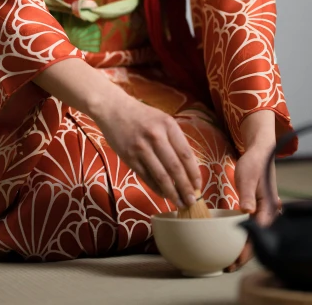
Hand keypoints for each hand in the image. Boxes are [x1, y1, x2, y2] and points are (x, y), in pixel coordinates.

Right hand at [93, 92, 201, 208]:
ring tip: (179, 202)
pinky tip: (163, 194)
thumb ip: (174, 139)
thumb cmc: (141, 115)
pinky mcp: (129, 157)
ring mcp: (141, 148)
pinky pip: (146, 177)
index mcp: (168, 125)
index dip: (194, 173)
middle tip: (191, 201)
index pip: (186, 154)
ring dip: (172, 192)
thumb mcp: (162, 120)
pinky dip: (156, 188)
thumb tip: (188, 167)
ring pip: (161, 176)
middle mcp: (156, 136)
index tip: (198, 186)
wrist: (113, 109)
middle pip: (175, 168)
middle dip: (185, 187)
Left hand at [225, 144, 281, 271]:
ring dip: (245, 248)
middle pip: (259, 239)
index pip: (258, 234)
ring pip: (256, 236)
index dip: (247, 249)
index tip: (236, 261)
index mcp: (267, 206)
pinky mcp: (259, 209)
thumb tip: (248, 211)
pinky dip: (246, 238)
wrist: (260, 152)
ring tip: (231, 260)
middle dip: (245, 254)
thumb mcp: (247, 177)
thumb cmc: (254, 163)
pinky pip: (254, 228)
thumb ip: (247, 195)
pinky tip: (236, 243)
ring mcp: (264, 211)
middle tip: (229, 266)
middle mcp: (268, 212)